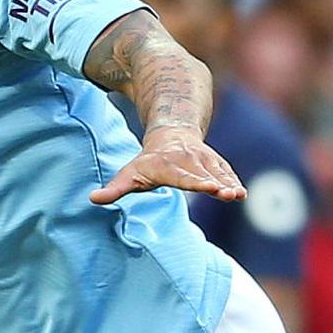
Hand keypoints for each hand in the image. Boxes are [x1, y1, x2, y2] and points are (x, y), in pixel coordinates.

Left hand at [88, 125, 244, 205]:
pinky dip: (233, 181)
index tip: (209, 188)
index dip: (196, 183)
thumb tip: (92, 199)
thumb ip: (114, 189)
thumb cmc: (147, 161)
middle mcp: (189, 162)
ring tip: (239, 195)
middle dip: (217, 185)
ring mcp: (204, 161)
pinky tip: (241, 194)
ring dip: (230, 184)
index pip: (184, 178)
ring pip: (219, 174)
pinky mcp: (215, 163)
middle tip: (227, 194)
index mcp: (169, 166)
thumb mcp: (129, 173)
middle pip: (204, 176)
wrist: (172, 133)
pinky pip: (226, 173)